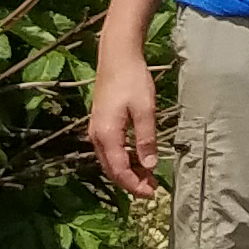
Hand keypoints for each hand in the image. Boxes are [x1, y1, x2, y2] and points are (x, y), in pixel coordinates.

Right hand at [89, 33, 159, 198]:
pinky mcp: (100, 123)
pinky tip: (138, 157)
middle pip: (112, 169)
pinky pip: (110, 150)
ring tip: (148, 176)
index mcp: (107, 135)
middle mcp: (96, 136)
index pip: (119, 170)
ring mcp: (96, 130)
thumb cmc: (132, 79)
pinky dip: (124, 158)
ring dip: (127, 171)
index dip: (134, 185)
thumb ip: (146, 138)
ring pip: (110, 160)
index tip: (151, 193)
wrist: (117, 56)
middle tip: (152, 189)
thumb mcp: (145, 109)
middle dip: (131, 182)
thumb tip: (150, 165)